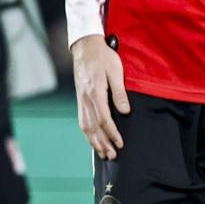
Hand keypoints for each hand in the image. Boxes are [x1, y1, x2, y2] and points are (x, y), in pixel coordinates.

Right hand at [70, 35, 127, 159]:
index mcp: (95, 93)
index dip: (112, 133)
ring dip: (94, 141)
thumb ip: (120, 93)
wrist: (85, 47)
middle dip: (103, 143)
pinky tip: (93, 140)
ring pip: (85, 126)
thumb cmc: (104, 57)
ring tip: (103, 153)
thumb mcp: (116, 71)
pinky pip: (82, 120)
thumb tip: (125, 111)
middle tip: (113, 156)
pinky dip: (87, 133)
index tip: (120, 143)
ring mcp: (81, 100)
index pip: (104, 119)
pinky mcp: (79, 99)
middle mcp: (85, 99)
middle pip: (93, 127)